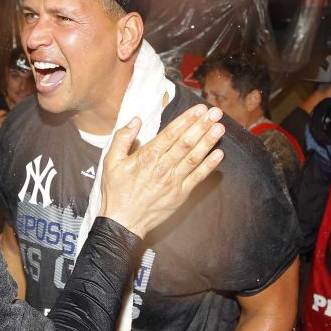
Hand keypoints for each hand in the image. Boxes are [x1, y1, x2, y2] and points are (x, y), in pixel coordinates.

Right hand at [99, 104, 224, 237]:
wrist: (123, 221)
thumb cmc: (116, 190)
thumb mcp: (110, 162)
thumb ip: (122, 138)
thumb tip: (135, 120)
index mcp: (146, 157)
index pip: (171, 134)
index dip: (186, 120)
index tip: (199, 109)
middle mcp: (162, 167)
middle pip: (186, 143)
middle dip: (202, 126)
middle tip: (216, 112)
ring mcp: (173, 181)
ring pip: (194, 158)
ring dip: (208, 141)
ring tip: (220, 127)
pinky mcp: (180, 194)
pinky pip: (197, 178)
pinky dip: (209, 166)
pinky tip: (219, 154)